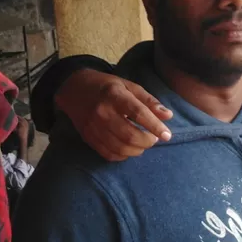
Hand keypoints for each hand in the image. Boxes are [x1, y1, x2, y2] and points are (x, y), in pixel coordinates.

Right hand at [55, 68, 172, 161]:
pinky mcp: (88, 138)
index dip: (155, 126)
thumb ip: (149, 101)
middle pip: (129, 135)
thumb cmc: (106, 86)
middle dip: (147, 141)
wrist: (73, 90)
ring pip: (120, 148)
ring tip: (143, 143)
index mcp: (114, 95)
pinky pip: (108, 154)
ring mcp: (93, 127)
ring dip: (137, 150)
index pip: (138, 113)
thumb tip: (168, 116)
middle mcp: (102, 112)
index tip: (167, 135)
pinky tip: (129, 149)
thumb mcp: (129, 86)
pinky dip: (123, 155)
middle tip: (154, 138)